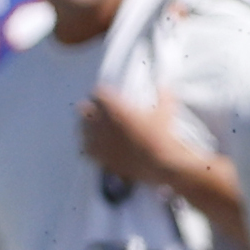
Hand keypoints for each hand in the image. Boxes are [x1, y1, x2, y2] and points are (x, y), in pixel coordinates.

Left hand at [78, 86, 194, 192]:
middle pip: (86, 111)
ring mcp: (103, 142)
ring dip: (84, 126)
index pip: (100, 94)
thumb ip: (163, 95)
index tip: (101, 92)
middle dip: (88, 108)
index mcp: (118, 109)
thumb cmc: (162, 138)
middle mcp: (106, 124)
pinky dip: (87, 147)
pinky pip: (88, 151)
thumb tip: (164, 86)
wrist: (160, 163)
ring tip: (85, 125)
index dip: (100, 92)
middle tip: (90, 107)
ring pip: (83, 131)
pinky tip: (88, 146)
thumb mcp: (166, 111)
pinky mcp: (104, 158)